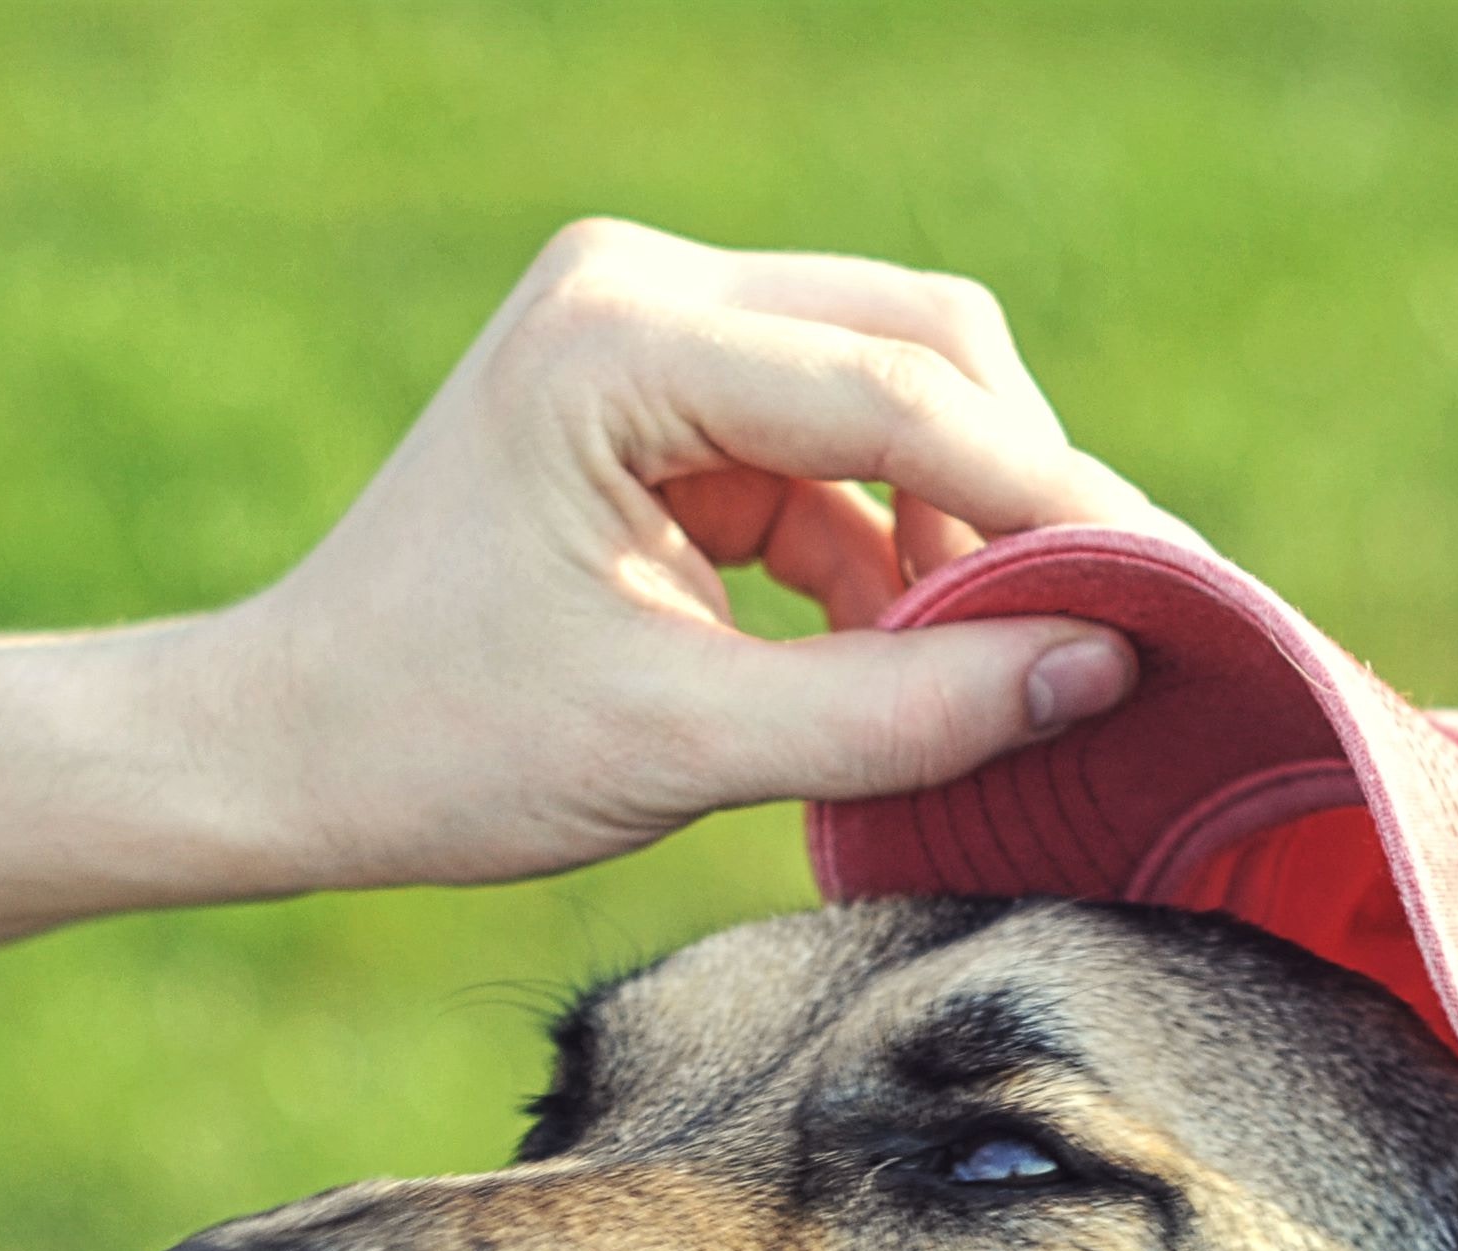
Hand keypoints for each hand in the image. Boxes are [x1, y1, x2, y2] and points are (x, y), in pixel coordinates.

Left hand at [190, 216, 1179, 890]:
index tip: (1171, 595)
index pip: (899, 390)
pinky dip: (890, 552)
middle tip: (1127, 623)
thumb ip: (901, 713)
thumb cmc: (439, 749)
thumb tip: (1100, 672)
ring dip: (959, 529)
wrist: (286, 752)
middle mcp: (642, 290)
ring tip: (1020, 668)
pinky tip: (924, 660)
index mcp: (621, 340)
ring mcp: (654, 332)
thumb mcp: (682, 748)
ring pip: (893, 394)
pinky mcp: (666, 401)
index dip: (1051, 499)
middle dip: (1024, 491)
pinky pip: (835, 452)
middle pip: (921, 347)